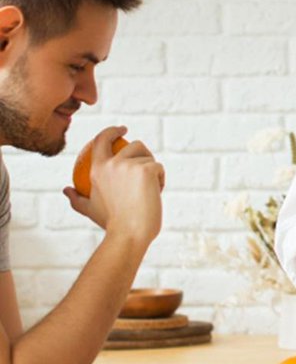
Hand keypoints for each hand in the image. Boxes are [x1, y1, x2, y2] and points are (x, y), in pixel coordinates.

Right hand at [64, 126, 163, 244]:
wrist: (129, 234)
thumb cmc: (112, 224)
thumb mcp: (89, 210)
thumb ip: (76, 198)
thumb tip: (66, 190)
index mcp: (97, 169)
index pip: (102, 140)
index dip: (112, 130)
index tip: (122, 129)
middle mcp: (112, 163)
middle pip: (135, 145)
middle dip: (144, 154)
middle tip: (148, 167)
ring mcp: (130, 165)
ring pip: (149, 157)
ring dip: (153, 171)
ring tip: (150, 190)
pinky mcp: (147, 169)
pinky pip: (159, 168)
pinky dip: (161, 180)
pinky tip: (156, 193)